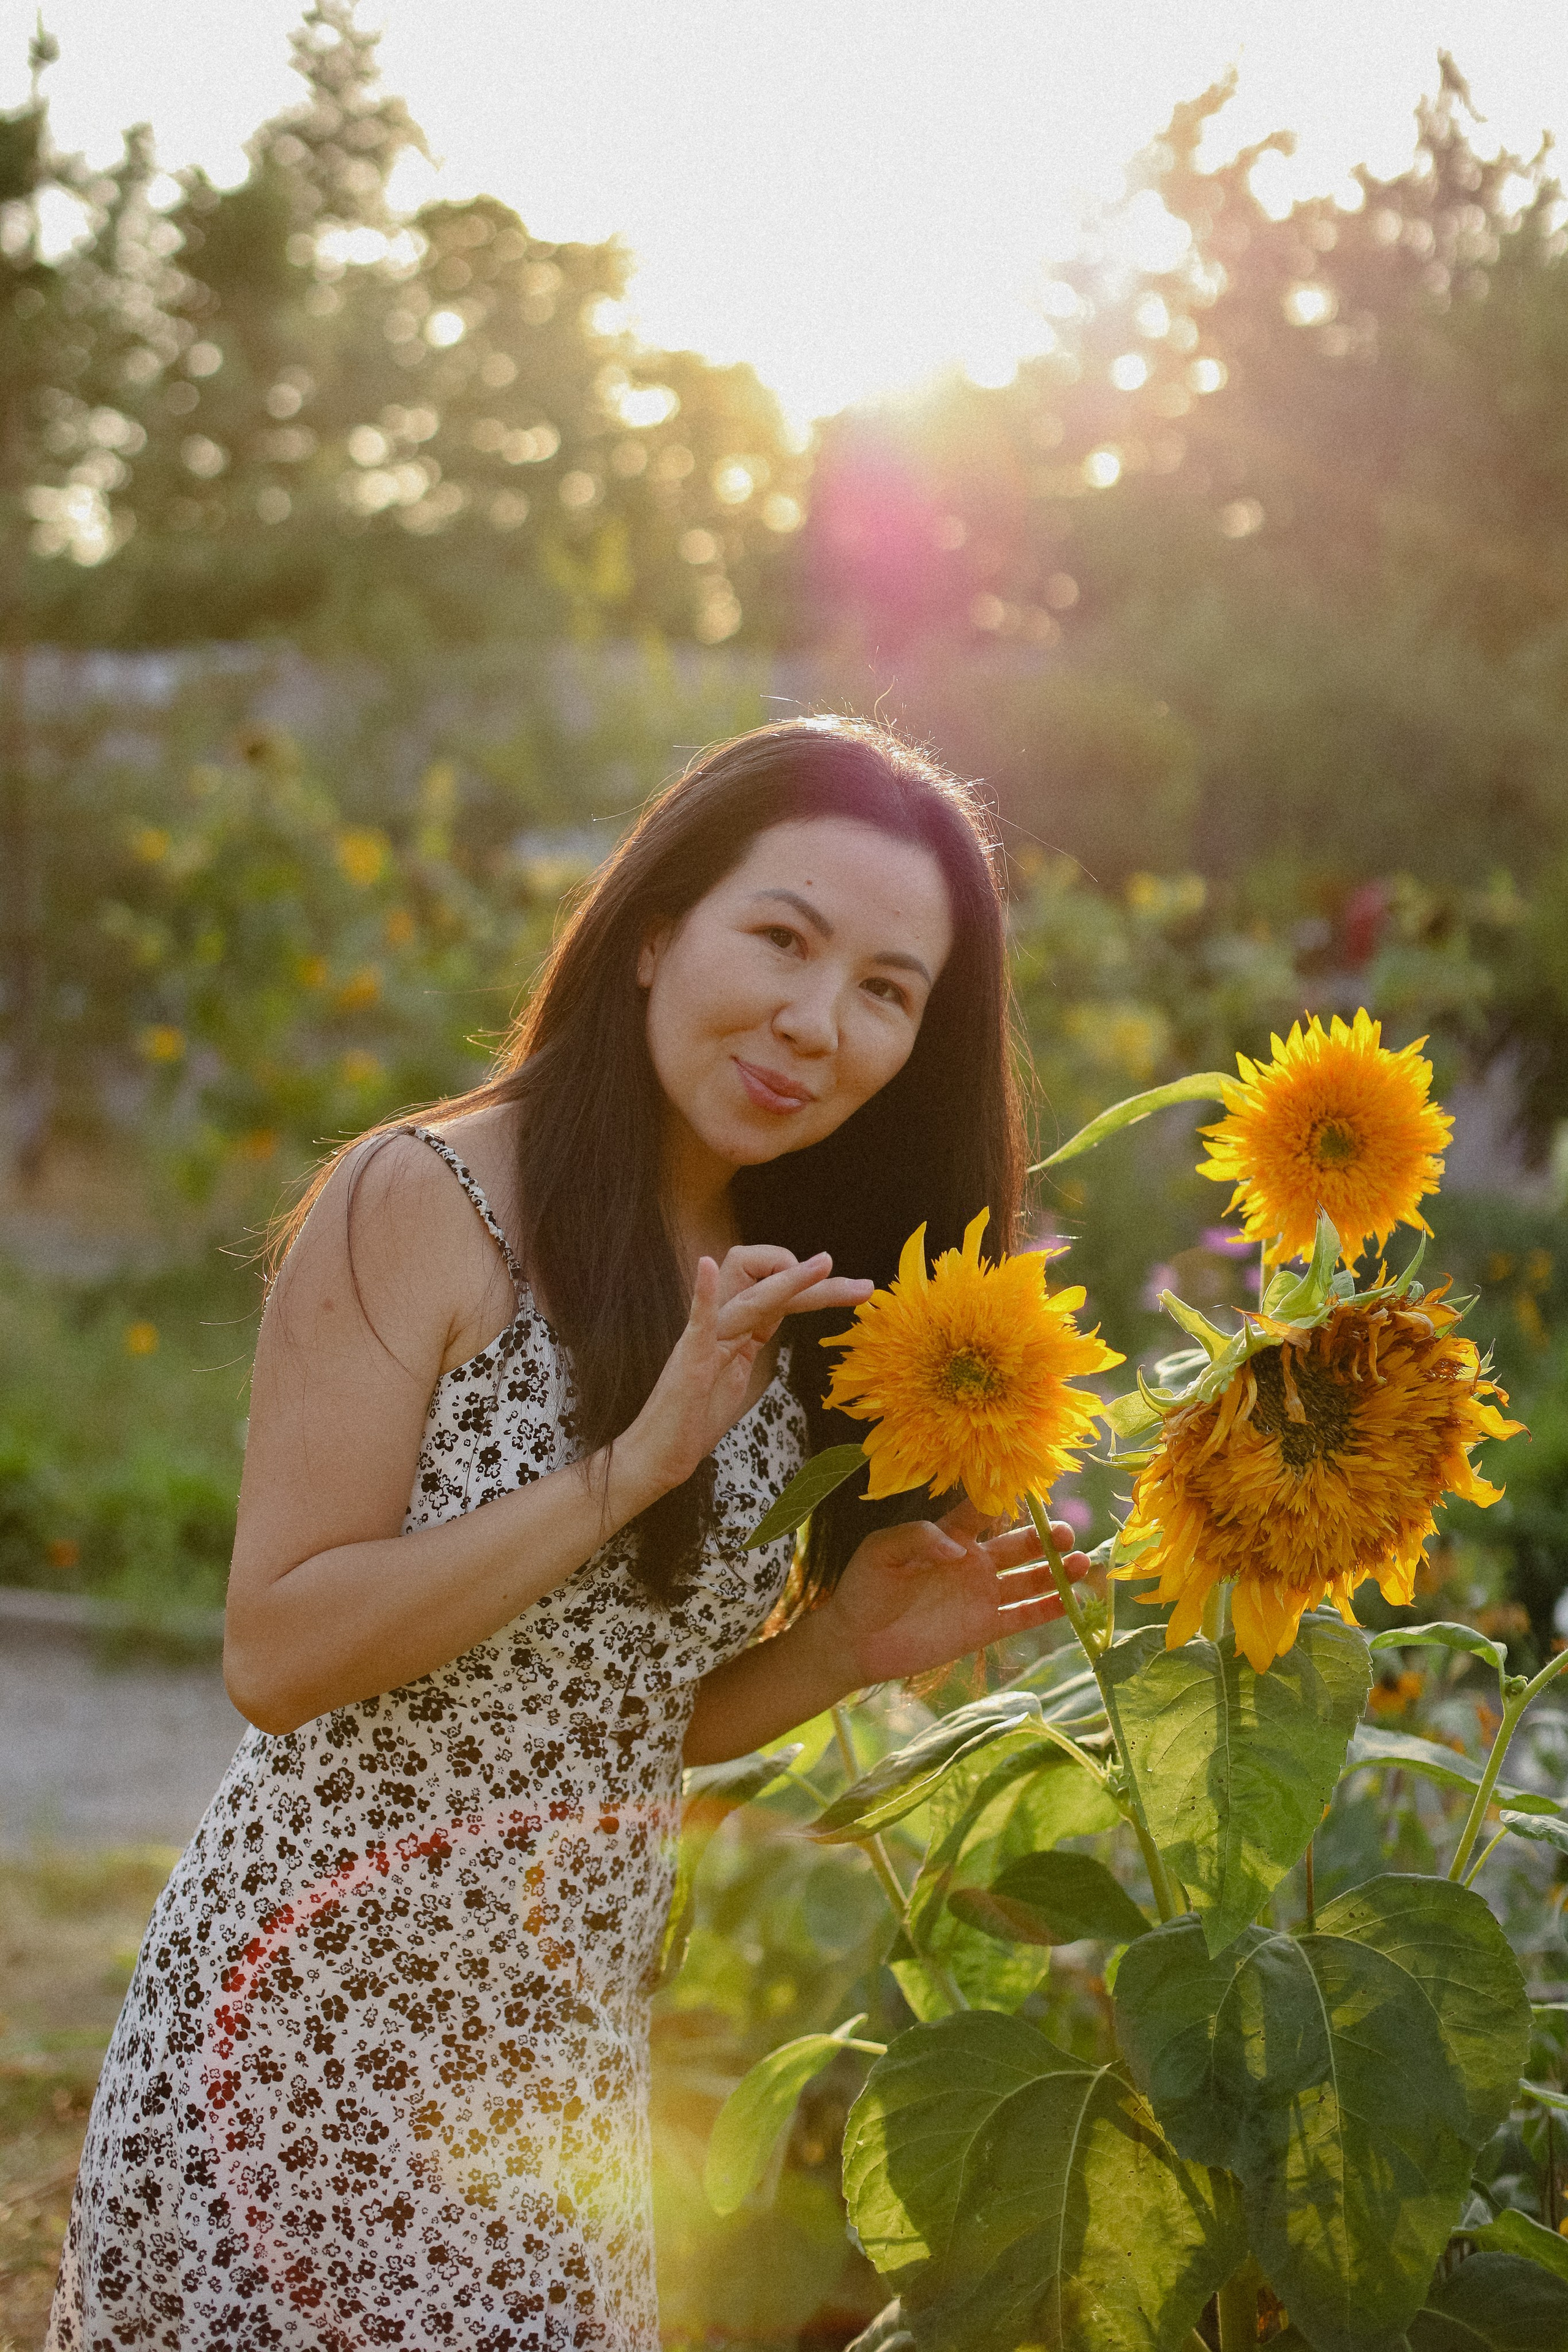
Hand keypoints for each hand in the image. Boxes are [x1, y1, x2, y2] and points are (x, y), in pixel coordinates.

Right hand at [621, 1245, 872, 1502]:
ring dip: (788, 1279)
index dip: (817, 1289)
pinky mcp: (689, 1360)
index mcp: (736, 1329)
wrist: (659, 1454)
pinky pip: (697, 1320)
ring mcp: (704, 1339)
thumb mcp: (735, 1377)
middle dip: (816, 1281)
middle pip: (769, 1282)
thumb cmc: (694, 1421)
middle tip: (864, 1288)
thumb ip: (750, 1347)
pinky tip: (705, 1265)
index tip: (856, 1293)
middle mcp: (722, 1324)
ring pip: (748, 1296)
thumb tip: (771, 1328)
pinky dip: (702, 1293)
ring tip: (824, 1264)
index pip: (780, 1292)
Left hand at [820, 1498, 1091, 1689]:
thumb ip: (919, 1537)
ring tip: (1081, 1562)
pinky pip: (1022, 1616)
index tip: (1032, 1491)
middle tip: (1064, 1533)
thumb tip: (960, 1549)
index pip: (983, 1512)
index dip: (1006, 1502)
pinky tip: (1072, 1602)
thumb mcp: (881, 1550)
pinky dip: (1048, 1610)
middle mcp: (971, 1563)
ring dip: (1055, 1572)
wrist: (856, 1641)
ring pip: (1028, 1579)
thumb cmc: (864, 1589)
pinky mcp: (983, 1628)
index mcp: (948, 1537)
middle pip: (1017, 1545)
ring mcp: (980, 1596)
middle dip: (1043, 1538)